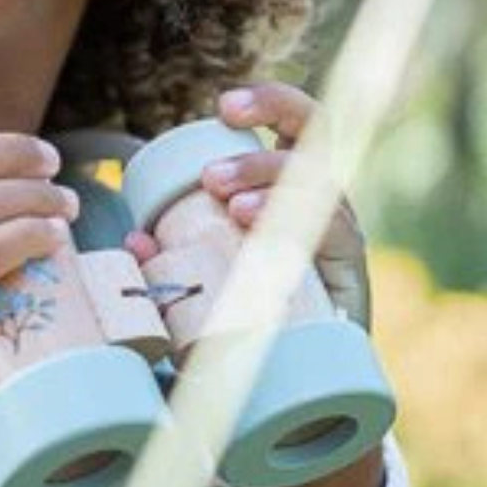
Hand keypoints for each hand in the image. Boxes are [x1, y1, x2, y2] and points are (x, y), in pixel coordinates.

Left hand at [124, 81, 370, 326]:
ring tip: (231, 206)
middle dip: (275, 121)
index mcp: (292, 189)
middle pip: (319, 134)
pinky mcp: (351, 275)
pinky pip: (338, 236)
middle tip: (214, 170)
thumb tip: (134, 240)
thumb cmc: (246, 322)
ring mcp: (341, 236)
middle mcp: (322, 202)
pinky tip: (262, 228)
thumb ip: (170, 263)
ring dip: (273, 183)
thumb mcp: (203, 282)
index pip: (295, 127)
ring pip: (321, 182)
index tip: (224, 108)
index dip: (269, 104)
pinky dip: (300, 226)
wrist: (292, 382)